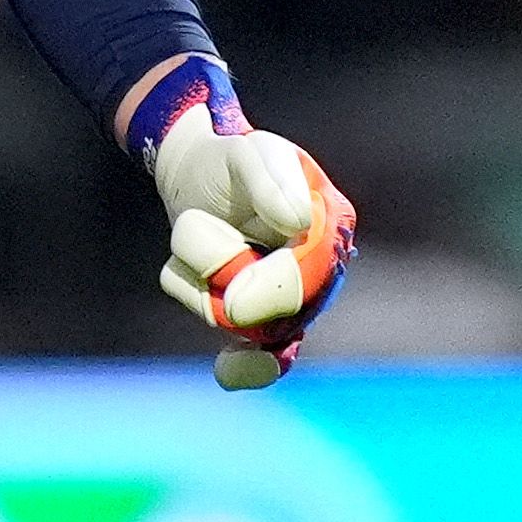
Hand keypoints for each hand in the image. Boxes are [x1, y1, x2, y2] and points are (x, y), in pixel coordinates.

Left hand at [136, 61, 355, 388]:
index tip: (234, 306)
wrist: (196, 178)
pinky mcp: (260, 319)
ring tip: (194, 231)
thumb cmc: (227, 161)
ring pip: (249, 327)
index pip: (313, 272)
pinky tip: (227, 369)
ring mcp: (290, 298)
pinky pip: (254, 355)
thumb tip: (300, 222)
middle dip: (227, 286)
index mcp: (331, 224)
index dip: (275, 294)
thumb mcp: (249, 152)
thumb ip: (273, 179)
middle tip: (191, 228)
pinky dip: (242, 365)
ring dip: (200, 283)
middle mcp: (320, 267)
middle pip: (283, 314)